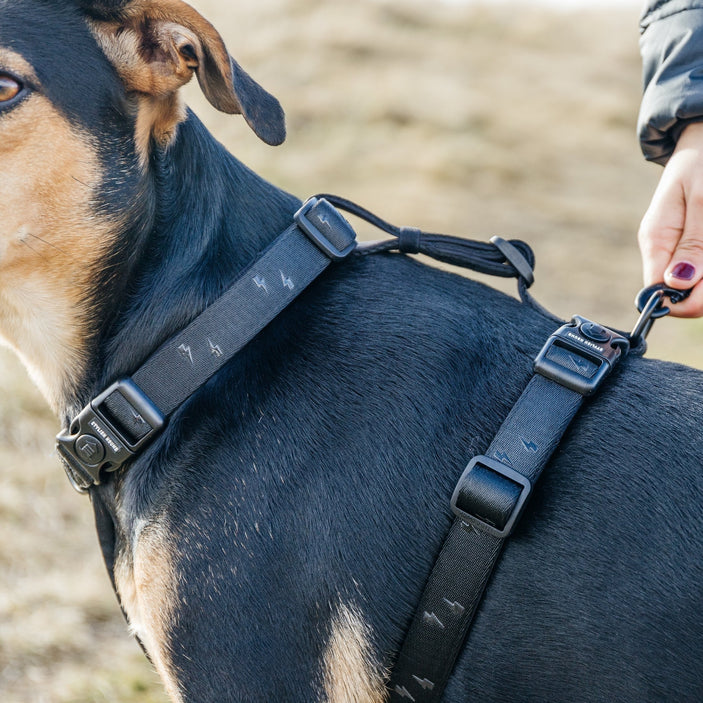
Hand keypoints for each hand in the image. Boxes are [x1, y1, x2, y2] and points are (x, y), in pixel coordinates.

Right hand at [638, 121, 702, 316]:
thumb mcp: (699, 198)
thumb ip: (692, 243)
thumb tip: (677, 283)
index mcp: (655, 238)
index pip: (658, 288)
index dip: (682, 300)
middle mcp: (666, 249)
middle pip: (681, 292)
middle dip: (702, 291)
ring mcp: (682, 247)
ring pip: (697, 283)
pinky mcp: (696, 244)